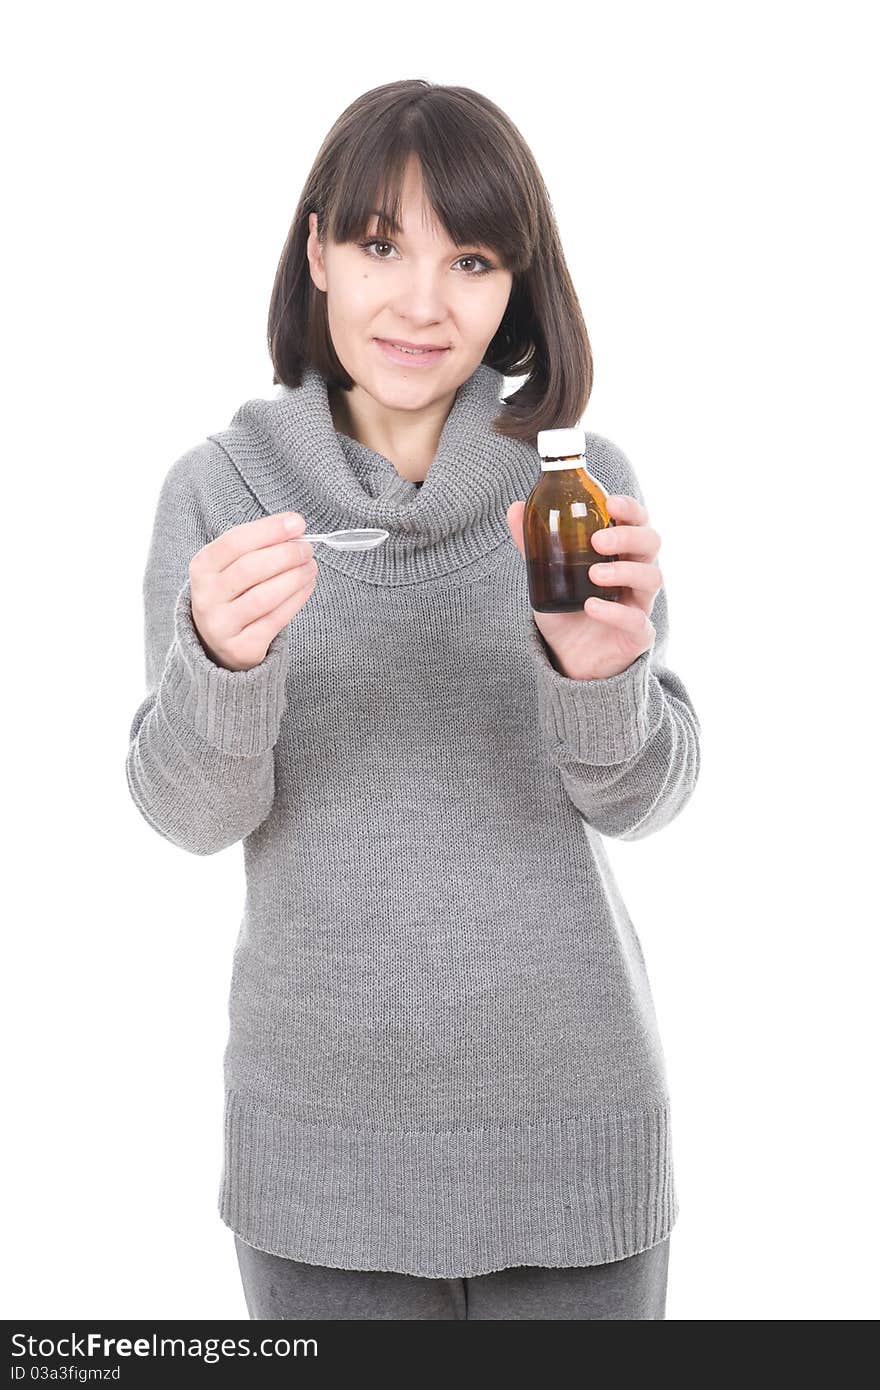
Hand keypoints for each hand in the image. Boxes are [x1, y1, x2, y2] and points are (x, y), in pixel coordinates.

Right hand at [189, 512, 317, 670]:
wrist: (217, 642)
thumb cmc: (233, 593)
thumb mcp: (232, 566)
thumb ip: (259, 546)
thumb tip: (295, 528)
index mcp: (202, 567)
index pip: (236, 541)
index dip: (269, 530)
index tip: (297, 523)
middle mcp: (206, 596)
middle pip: (251, 568)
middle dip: (286, 554)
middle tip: (307, 549)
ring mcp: (221, 624)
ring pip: (264, 596)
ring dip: (295, 577)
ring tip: (310, 567)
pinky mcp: (241, 647)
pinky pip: (275, 619)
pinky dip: (296, 599)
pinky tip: (307, 586)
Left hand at [506, 493, 662, 679]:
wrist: (568, 659)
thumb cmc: (566, 610)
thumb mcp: (546, 576)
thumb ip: (534, 545)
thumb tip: (515, 508)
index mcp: (621, 553)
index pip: (637, 522)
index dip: (630, 509)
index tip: (610, 502)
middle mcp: (636, 574)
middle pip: (651, 543)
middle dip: (628, 536)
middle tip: (598, 540)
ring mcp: (641, 604)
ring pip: (652, 578)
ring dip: (624, 571)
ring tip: (593, 574)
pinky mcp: (639, 635)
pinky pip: (637, 621)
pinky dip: (615, 613)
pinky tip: (591, 606)